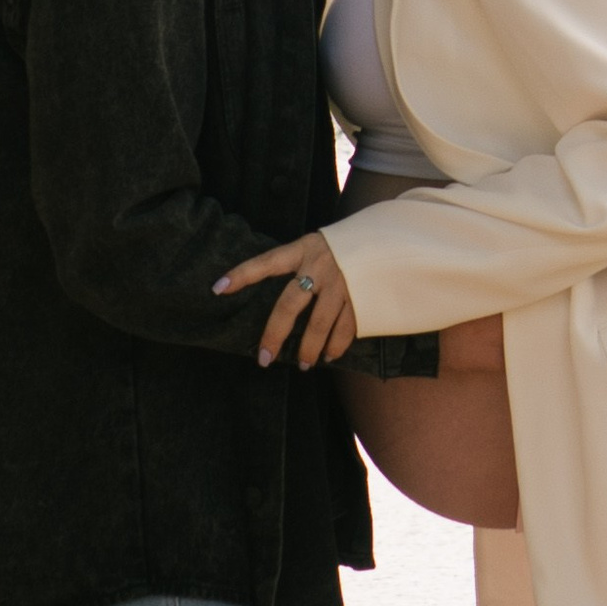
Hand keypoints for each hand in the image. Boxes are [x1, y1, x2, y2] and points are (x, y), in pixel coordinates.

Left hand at [214, 232, 356, 371]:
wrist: (389, 240)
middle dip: (274, 335)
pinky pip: (345, 329)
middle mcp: (320, 267)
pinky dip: (336, 346)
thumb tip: (279, 296)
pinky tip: (329, 355)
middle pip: (289, 305)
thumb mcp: (316, 245)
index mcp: (304, 250)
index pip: (266, 263)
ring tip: (303, 365)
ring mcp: (342, 284)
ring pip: (319, 324)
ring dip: (309, 349)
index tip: (217, 288)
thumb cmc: (344, 246)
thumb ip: (298, 264)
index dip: (241, 274)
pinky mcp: (361, 299)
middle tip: (265, 358)